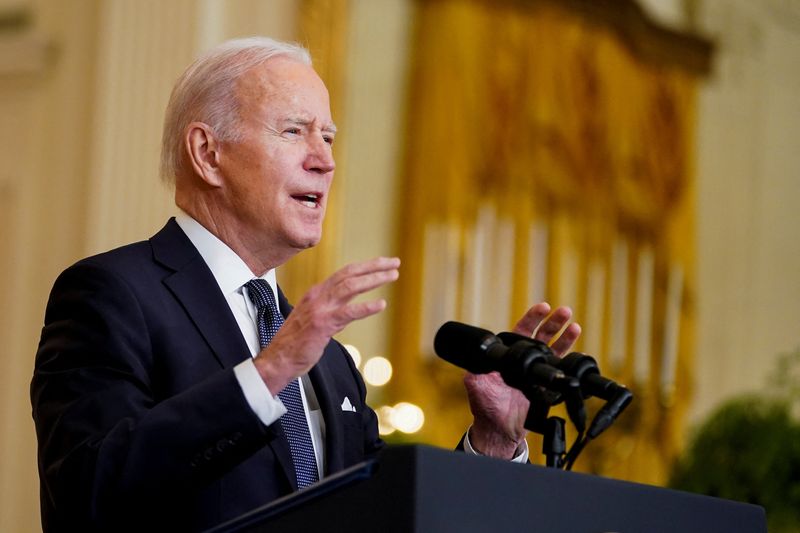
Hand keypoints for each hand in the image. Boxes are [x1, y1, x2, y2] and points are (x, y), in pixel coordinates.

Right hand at [253, 256, 399, 392]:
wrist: (278, 359)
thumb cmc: (296, 343)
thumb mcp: (316, 320)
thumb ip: (333, 312)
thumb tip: (350, 311)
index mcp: (317, 294)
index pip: (344, 273)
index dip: (365, 267)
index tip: (383, 264)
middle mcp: (318, 296)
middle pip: (349, 274)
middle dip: (374, 266)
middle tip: (394, 263)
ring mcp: (320, 309)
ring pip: (350, 287)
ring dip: (373, 279)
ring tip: (392, 275)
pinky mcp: (322, 325)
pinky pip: (348, 313)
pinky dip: (366, 307)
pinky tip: (381, 304)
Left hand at [464, 303, 580, 457]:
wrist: (501, 430)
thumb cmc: (486, 407)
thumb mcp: (477, 386)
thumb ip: (478, 371)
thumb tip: (478, 360)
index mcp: (506, 355)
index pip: (520, 331)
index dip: (532, 318)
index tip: (543, 307)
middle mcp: (522, 360)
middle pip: (540, 335)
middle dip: (553, 322)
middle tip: (564, 311)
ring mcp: (536, 372)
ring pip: (553, 348)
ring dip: (564, 336)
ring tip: (574, 325)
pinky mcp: (547, 385)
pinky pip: (560, 368)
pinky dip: (570, 357)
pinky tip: (577, 349)